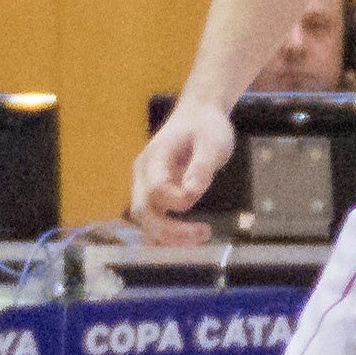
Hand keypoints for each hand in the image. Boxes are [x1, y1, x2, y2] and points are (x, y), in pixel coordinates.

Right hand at [129, 99, 235, 245]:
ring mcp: (145, 186)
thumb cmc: (206, 127)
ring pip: (145, 221)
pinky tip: (190, 239)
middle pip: (143, 212)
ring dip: (168, 237)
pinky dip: (168, 234)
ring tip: (199, 238)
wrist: (198, 115)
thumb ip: (201, 167)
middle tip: (203, 233)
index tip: (199, 194)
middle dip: (170, 230)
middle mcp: (143, 175)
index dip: (176, 201)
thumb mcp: (212, 142)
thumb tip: (191, 193)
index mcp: (154, 159)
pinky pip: (154, 220)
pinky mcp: (155, 195)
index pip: (155, 189)